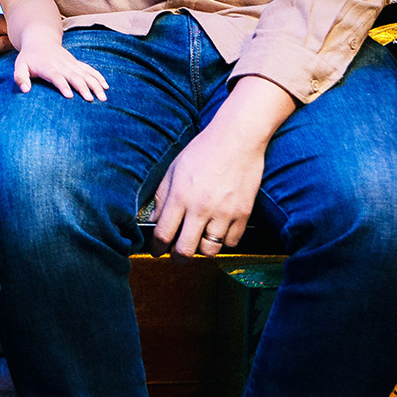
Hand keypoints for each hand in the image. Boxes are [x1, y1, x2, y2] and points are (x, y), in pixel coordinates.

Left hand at [12, 37, 107, 100]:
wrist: (40, 40)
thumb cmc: (29, 57)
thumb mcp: (19, 66)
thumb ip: (20, 78)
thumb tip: (25, 90)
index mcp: (47, 67)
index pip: (56, 77)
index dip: (63, 85)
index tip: (70, 96)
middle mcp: (61, 65)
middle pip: (74, 76)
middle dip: (83, 87)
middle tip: (91, 100)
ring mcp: (70, 63)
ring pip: (85, 73)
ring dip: (95, 84)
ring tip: (103, 97)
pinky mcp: (76, 63)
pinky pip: (89, 69)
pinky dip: (98, 77)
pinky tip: (106, 86)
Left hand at [150, 117, 268, 256]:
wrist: (238, 138)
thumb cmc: (203, 150)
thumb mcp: (174, 169)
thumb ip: (161, 196)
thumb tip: (153, 221)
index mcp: (180, 196)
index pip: (163, 234)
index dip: (157, 248)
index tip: (157, 251)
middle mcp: (201, 208)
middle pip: (186, 250)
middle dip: (178, 258)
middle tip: (177, 256)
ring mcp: (224, 212)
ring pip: (210, 250)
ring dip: (202, 249)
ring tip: (200, 239)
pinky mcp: (243, 213)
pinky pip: (232, 242)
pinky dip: (224, 240)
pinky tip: (219, 229)